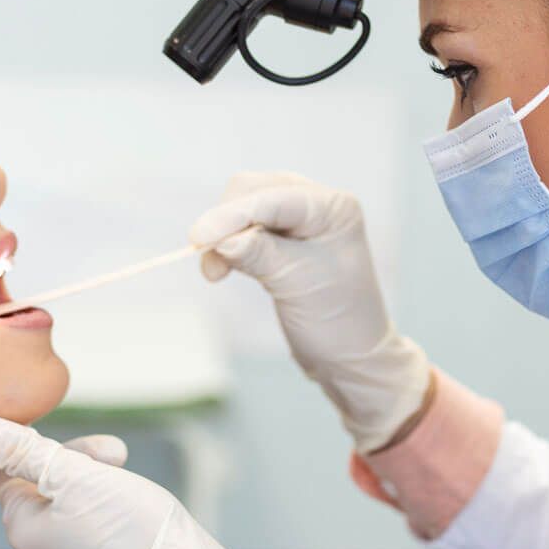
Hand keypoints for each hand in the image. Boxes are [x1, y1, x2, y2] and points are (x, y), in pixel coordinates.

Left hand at [0, 415, 295, 548]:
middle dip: (77, 467)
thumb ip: (20, 450)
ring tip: (130, 486)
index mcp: (23, 530)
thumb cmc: (132, 526)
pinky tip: (136, 520)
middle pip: (43, 494)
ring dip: (95, 492)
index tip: (82, 443)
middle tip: (117, 456)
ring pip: (70, 518)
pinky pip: (93, 544)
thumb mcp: (74, 475)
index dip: (43, 447)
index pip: (11, 473)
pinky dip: (110, 524)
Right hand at [190, 172, 431, 451]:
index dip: (233, 215)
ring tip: (215, 272)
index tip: (198, 238)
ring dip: (222, 235)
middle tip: (209, 262)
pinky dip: (227, 245)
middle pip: (253, 191)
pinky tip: (221, 268)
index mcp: (333, 208)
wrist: (349, 357)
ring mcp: (298, 220)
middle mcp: (317, 204)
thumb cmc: (336, 321)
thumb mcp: (297, 285)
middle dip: (226, 222)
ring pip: (243, 207)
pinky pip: (243, 229)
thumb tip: (220, 240)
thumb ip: (259, 255)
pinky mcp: (281, 239)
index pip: (275, 198)